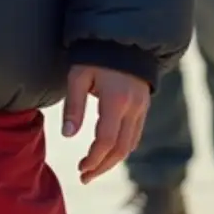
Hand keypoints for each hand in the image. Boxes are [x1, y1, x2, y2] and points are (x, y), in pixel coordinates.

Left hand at [62, 64, 149, 183]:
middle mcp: (134, 107)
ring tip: (93, 169)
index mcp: (116, 100)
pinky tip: (108, 152)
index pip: (107, 140)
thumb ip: (74, 105)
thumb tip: (68, 136)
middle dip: (103, 166)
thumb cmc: (93, 55)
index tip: (80, 168)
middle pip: (122, 149)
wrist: (121, 37)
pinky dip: (122, 148)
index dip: (94, 159)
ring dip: (113, 161)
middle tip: (85, 176)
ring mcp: (142, 107)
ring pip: (131, 144)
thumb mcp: (78, 75)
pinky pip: (135, 134)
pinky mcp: (144, 105)